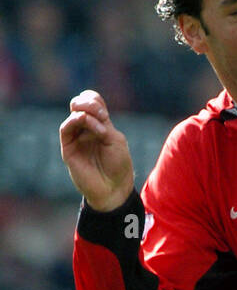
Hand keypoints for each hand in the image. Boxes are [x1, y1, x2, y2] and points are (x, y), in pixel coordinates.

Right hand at [59, 90, 134, 211]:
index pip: (91, 101)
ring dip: (86, 111)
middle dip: (88, 102)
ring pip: (73, 113)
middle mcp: (85, 129)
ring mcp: (76, 138)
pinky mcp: (68, 148)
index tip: (105, 114)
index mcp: (99, 125)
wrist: (113, 188)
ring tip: (98, 119)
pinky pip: (65, 128)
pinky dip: (76, 121)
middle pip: (79, 103)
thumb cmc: (118, 165)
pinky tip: (87, 123)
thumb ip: (102, 123)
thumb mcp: (116, 139)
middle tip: (101, 114)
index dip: (95, 101)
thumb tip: (85, 113)